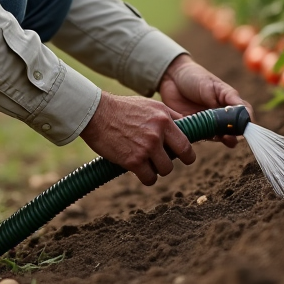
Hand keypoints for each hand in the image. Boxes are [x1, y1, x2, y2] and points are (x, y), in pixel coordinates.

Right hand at [79, 92, 194, 185]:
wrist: (96, 114)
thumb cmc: (122, 108)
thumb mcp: (150, 105)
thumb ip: (169, 116)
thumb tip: (186, 126)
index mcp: (164, 118)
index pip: (187, 140)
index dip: (188, 151)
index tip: (184, 156)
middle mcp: (158, 132)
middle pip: (182, 156)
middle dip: (174, 160)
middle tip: (163, 160)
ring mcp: (147, 147)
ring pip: (166, 169)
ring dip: (157, 169)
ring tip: (146, 161)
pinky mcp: (134, 161)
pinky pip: (149, 178)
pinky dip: (146, 177)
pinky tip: (138, 169)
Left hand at [157, 54, 252, 147]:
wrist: (171, 77)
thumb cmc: (195, 77)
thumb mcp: (214, 86)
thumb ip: (228, 99)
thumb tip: (242, 112)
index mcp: (229, 101)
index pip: (244, 113)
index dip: (247, 121)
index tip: (247, 127)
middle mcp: (221, 114)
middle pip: (234, 128)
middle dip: (236, 134)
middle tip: (232, 135)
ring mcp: (209, 122)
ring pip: (221, 135)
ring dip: (223, 138)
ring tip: (223, 137)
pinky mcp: (196, 127)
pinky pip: (204, 137)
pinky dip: (207, 138)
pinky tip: (207, 135)